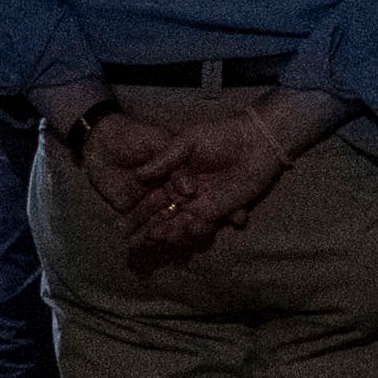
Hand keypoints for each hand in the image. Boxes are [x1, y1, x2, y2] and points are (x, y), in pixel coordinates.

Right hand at [118, 92, 333, 258]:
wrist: (254, 143)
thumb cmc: (219, 136)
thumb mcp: (187, 141)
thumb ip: (164, 160)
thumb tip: (138, 176)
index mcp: (172, 177)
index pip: (151, 199)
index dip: (138, 213)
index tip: (123, 227)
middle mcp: (184, 194)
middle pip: (163, 216)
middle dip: (149, 229)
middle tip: (137, 241)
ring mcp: (200, 204)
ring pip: (180, 224)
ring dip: (169, 232)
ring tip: (160, 236)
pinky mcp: (218, 212)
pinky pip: (202, 227)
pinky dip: (192, 232)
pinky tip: (182, 232)